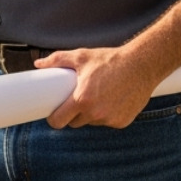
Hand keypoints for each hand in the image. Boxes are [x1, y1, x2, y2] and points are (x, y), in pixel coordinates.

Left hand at [37, 47, 165, 129]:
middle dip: (73, 114)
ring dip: (90, 114)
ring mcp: (110, 120)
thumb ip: (57, 60)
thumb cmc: (109, 60)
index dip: (54, 119)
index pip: (59, 121)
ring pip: (92, 122)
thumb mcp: (81, 57)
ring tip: (95, 96)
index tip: (53, 114)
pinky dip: (106, 115)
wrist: (141, 65)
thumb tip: (38, 64)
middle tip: (76, 100)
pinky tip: (110, 100)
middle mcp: (95, 114)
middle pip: (75, 123)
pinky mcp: (122, 122)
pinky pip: (107, 122)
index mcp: (82, 100)